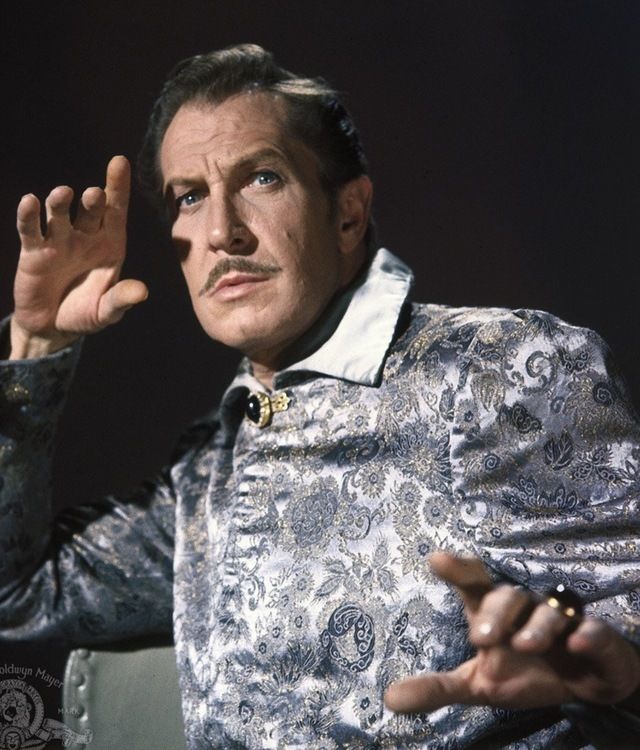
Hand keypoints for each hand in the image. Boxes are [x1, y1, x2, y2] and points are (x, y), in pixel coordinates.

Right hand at [9, 155, 147, 358]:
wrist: (52, 326)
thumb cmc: (86, 313)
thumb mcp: (106, 311)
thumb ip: (120, 299)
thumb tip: (142, 292)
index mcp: (109, 245)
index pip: (116, 212)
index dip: (118, 187)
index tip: (119, 162)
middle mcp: (85, 237)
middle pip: (91, 210)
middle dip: (94, 200)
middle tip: (95, 194)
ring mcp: (59, 240)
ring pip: (60, 214)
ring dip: (60, 203)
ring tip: (63, 194)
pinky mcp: (34, 251)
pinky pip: (31, 229)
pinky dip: (29, 216)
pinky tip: (30, 202)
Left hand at [384, 551, 639, 712]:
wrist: (583, 686)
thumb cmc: (523, 673)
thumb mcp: (478, 684)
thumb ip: (437, 687)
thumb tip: (389, 699)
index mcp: (493, 613)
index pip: (473, 582)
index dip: (457, 568)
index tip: (436, 559)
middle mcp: (525, 609)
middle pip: (508, 596)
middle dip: (495, 613)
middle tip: (480, 637)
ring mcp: (561, 621)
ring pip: (548, 612)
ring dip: (537, 626)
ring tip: (524, 645)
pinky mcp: (595, 638)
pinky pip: (593, 629)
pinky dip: (588, 633)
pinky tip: (579, 640)